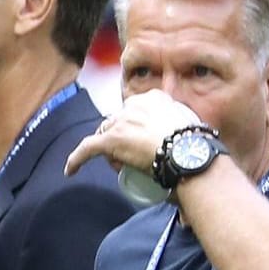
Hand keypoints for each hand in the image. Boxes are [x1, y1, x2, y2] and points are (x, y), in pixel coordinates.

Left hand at [64, 91, 205, 176]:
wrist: (190, 156)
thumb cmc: (198, 149)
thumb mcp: (194, 130)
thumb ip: (188, 132)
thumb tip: (192, 146)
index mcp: (156, 98)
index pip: (135, 110)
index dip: (134, 127)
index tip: (141, 140)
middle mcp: (136, 105)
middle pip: (117, 122)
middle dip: (120, 137)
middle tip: (131, 156)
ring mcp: (122, 122)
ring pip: (104, 135)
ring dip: (108, 150)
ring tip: (120, 165)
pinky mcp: (109, 141)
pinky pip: (86, 149)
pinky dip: (76, 160)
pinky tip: (70, 170)